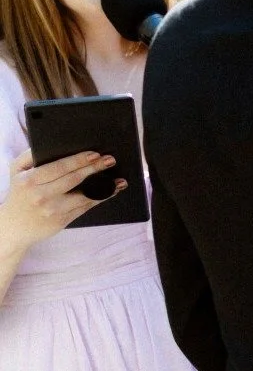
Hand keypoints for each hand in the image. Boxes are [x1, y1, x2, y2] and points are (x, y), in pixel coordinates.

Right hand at [0, 149, 123, 253]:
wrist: (14, 226)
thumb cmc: (19, 193)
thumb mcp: (17, 171)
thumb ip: (30, 155)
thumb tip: (49, 143)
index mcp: (30, 181)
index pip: (59, 168)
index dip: (79, 161)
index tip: (95, 154)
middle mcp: (41, 196)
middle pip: (74, 179)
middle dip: (95, 168)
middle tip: (110, 160)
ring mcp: (53, 210)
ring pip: (84, 196)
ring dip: (105, 188)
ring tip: (119, 180)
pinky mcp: (62, 221)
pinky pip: (85, 207)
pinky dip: (100, 199)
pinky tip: (111, 191)